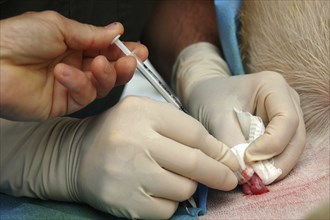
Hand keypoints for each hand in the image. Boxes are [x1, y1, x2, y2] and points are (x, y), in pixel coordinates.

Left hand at [0, 11, 147, 120]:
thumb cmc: (14, 39)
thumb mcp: (58, 26)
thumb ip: (91, 33)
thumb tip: (116, 31)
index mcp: (72, 45)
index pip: (106, 50)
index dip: (124, 51)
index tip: (137, 50)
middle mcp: (74, 65)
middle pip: (109, 70)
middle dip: (123, 66)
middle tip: (131, 60)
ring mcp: (69, 85)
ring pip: (101, 86)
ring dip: (105, 75)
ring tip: (99, 64)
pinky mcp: (62, 103)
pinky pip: (83, 97)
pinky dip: (79, 84)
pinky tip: (66, 73)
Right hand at [0, 97, 237, 218]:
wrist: (78, 155)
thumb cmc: (121, 132)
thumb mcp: (148, 117)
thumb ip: (183, 130)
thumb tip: (221, 156)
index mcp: (142, 114)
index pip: (194, 134)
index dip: (218, 151)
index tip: (230, 161)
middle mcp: (134, 142)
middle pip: (193, 163)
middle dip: (218, 174)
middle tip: (228, 179)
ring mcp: (128, 175)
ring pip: (183, 189)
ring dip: (188, 187)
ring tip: (173, 178)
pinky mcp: (125, 203)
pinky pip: (167, 210)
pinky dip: (170, 203)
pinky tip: (157, 190)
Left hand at [175, 42, 305, 179]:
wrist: (204, 93)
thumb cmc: (210, 98)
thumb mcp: (217, 117)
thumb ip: (232, 142)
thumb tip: (245, 172)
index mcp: (274, 86)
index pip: (286, 120)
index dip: (272, 144)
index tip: (248, 158)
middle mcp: (287, 100)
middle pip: (295, 137)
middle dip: (279, 162)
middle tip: (258, 179)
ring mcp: (286, 116)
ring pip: (292, 147)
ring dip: (276, 166)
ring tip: (254, 178)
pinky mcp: (280, 130)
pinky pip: (282, 151)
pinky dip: (270, 164)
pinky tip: (254, 173)